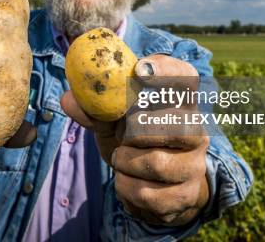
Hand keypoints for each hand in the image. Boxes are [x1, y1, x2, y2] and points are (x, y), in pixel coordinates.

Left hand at [61, 54, 209, 225]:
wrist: (154, 185)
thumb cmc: (133, 141)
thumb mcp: (113, 121)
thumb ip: (95, 109)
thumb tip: (68, 99)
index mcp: (181, 102)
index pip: (185, 76)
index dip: (166, 71)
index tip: (139, 70)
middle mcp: (197, 130)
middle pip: (172, 123)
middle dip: (134, 131)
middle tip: (122, 134)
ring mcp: (194, 164)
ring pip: (156, 162)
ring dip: (125, 162)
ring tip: (121, 159)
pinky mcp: (186, 194)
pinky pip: (148, 193)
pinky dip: (127, 188)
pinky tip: (128, 181)